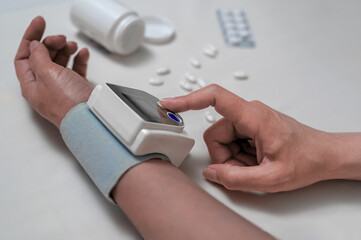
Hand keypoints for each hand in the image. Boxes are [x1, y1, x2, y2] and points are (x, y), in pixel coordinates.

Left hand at [14, 16, 93, 127]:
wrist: (91, 118)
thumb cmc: (68, 103)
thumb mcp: (48, 74)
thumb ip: (39, 57)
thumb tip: (34, 47)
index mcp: (32, 85)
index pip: (24, 57)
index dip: (30, 38)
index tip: (40, 23)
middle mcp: (45, 87)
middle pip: (42, 58)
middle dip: (51, 44)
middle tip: (61, 38)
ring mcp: (62, 89)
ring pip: (60, 63)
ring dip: (65, 50)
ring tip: (73, 45)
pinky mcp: (77, 90)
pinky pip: (76, 70)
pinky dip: (79, 60)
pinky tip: (83, 54)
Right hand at [161, 84, 341, 191]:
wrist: (324, 155)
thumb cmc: (307, 159)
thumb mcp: (272, 178)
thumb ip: (237, 178)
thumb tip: (211, 173)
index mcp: (254, 117)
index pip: (215, 98)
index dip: (188, 100)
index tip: (169, 104)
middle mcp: (250, 113)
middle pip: (216, 134)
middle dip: (224, 157)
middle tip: (246, 169)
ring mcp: (250, 120)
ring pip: (223, 140)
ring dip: (233, 158)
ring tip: (255, 166)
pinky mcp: (250, 127)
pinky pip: (232, 142)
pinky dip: (239, 156)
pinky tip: (255, 161)